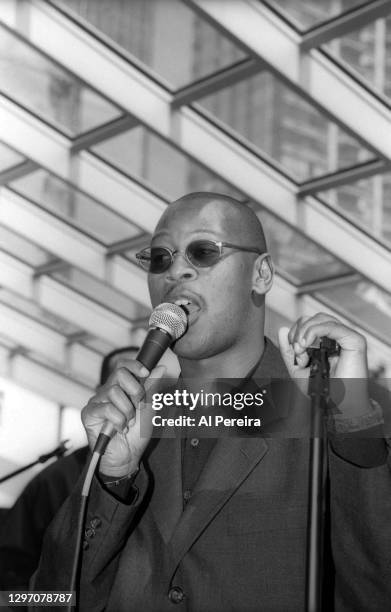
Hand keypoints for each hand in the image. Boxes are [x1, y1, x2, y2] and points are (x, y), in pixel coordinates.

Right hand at [81, 360, 165, 476]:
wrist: (128, 457)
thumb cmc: (137, 434)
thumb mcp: (149, 408)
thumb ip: (152, 387)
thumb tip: (160, 368)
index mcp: (121, 388)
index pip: (123, 365)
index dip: (134, 365)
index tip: (146, 373)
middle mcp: (106, 391)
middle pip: (119, 373)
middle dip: (135, 390)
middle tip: (138, 407)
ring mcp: (96, 402)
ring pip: (114, 391)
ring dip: (127, 410)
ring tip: (128, 423)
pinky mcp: (88, 414)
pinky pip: (106, 408)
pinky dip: (118, 421)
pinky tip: (119, 429)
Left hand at [278, 313, 369, 415]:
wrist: (340, 405)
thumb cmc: (323, 390)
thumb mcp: (298, 369)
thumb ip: (288, 351)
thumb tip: (281, 329)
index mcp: (326, 342)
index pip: (308, 323)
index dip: (296, 332)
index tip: (294, 351)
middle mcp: (337, 337)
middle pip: (313, 318)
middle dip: (299, 331)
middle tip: (297, 350)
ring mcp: (346, 337)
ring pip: (321, 318)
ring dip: (305, 331)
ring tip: (301, 349)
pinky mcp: (355, 340)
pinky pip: (332, 326)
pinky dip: (315, 331)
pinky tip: (306, 344)